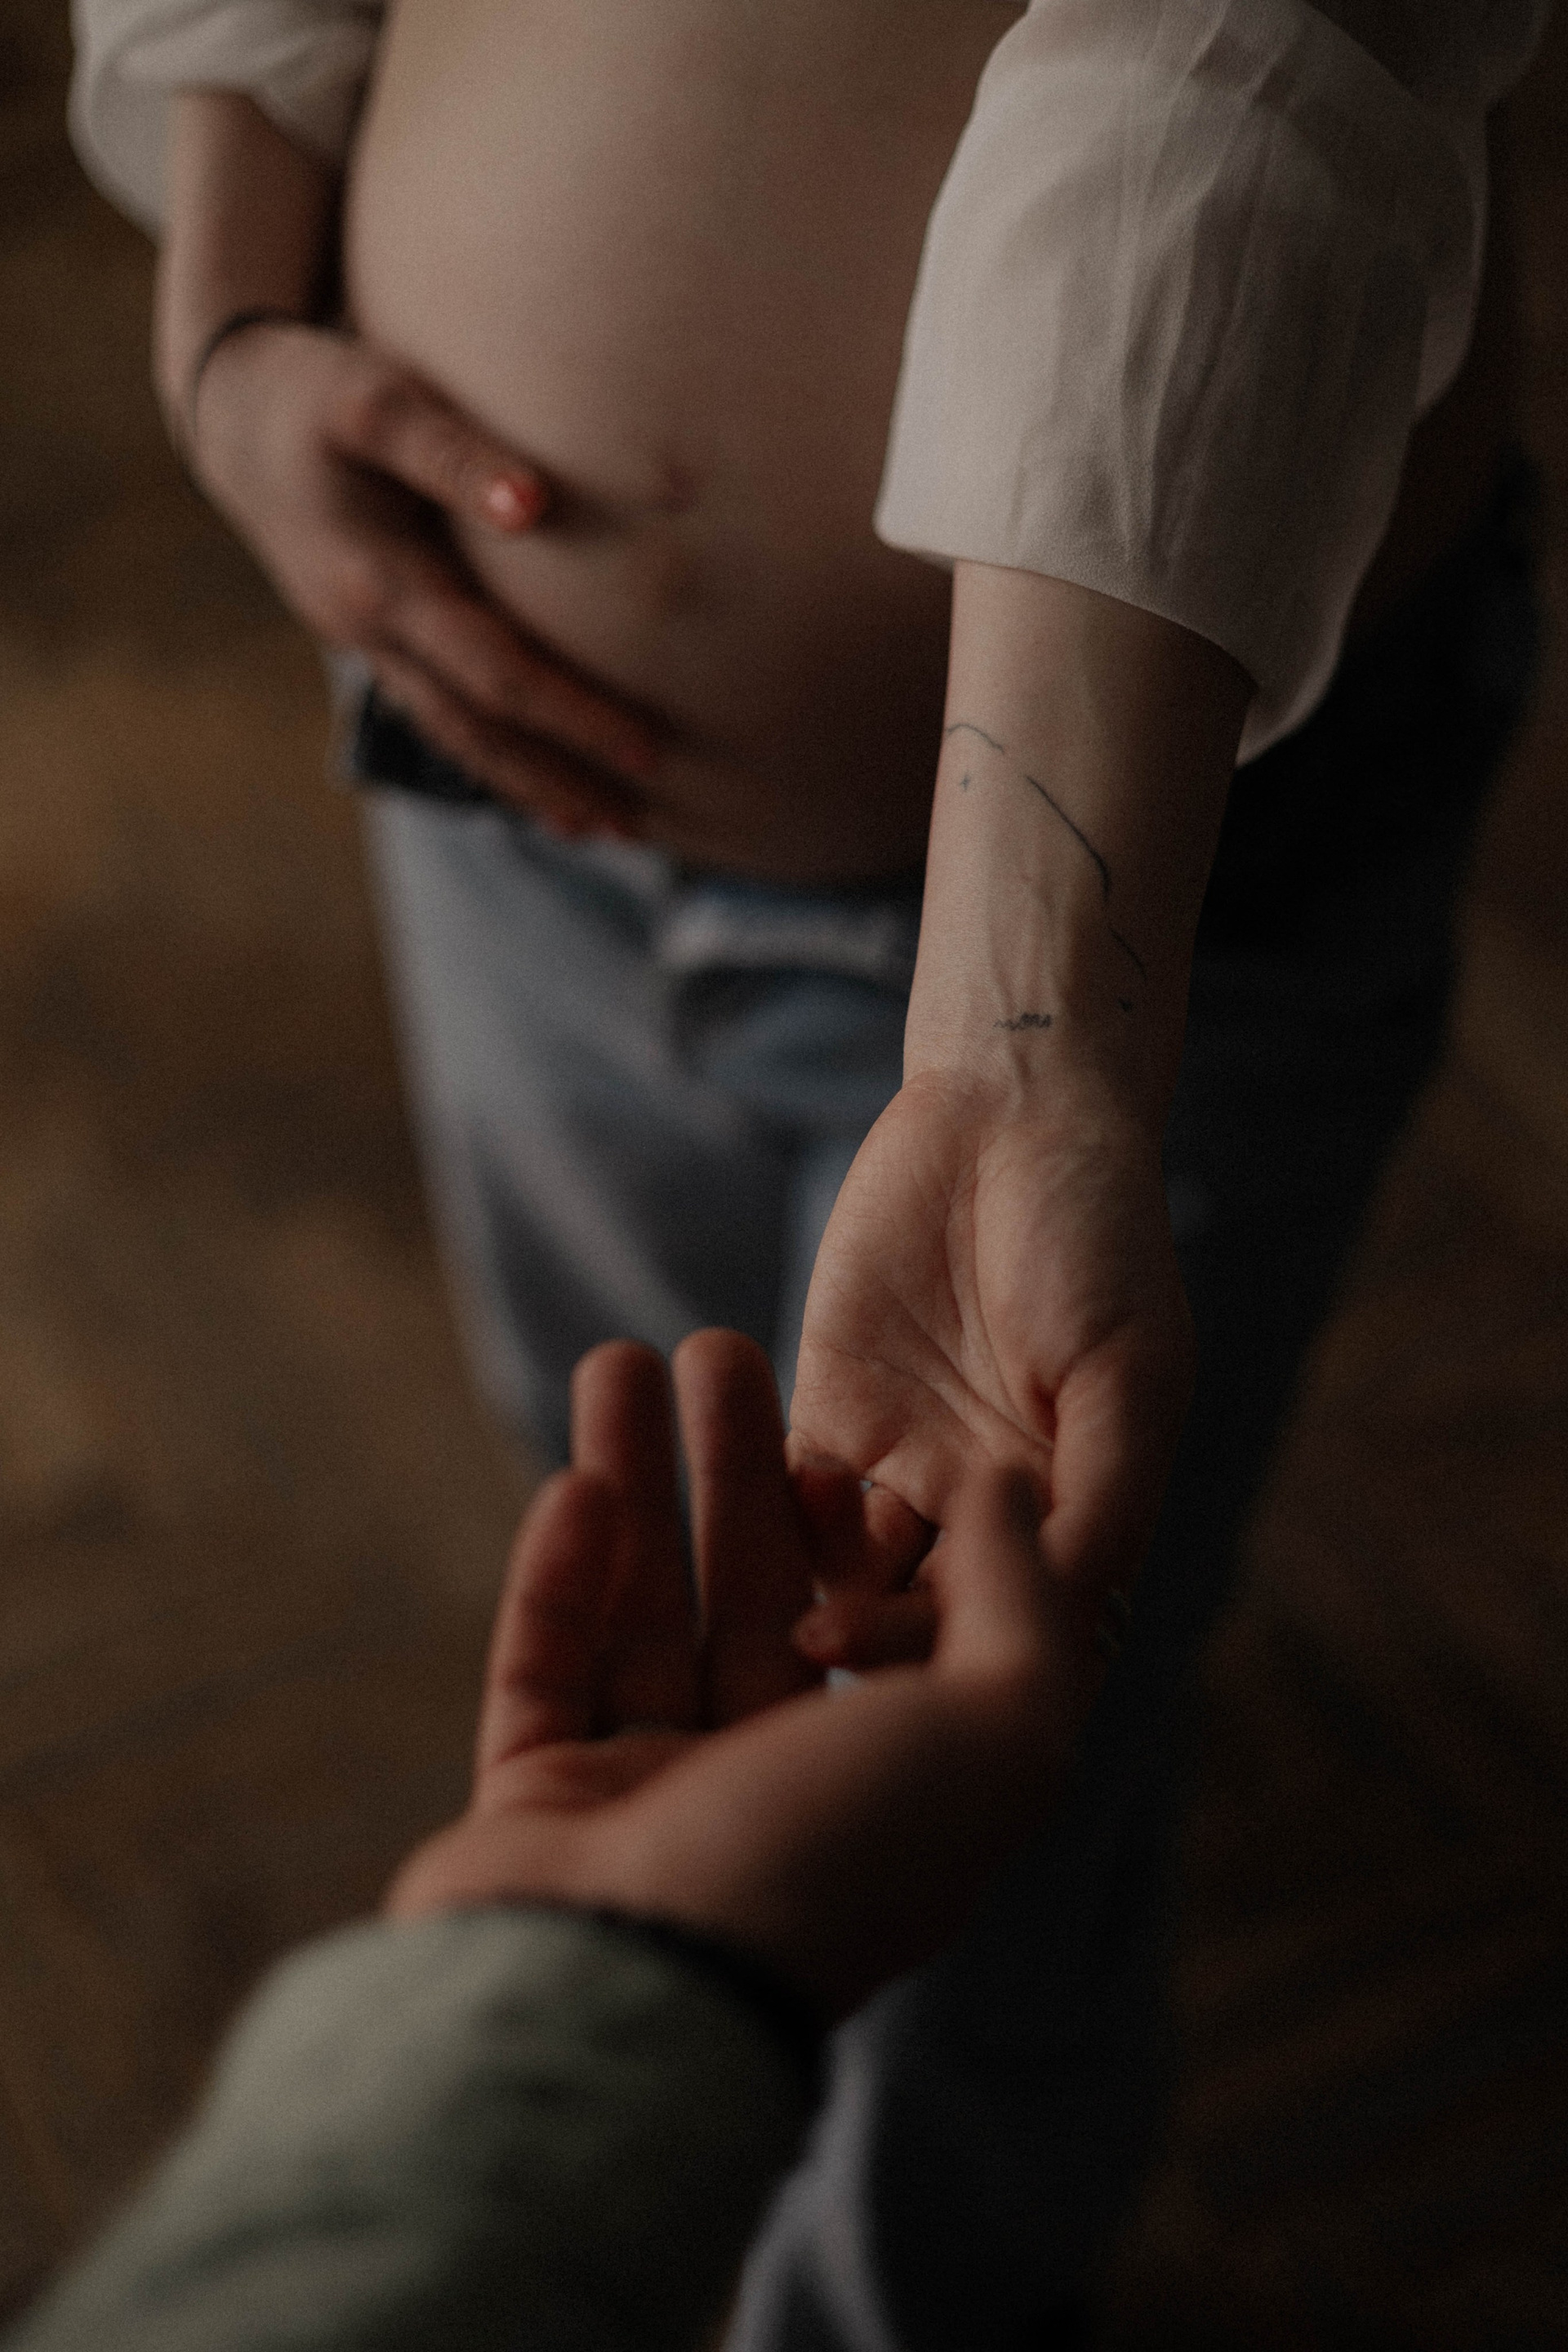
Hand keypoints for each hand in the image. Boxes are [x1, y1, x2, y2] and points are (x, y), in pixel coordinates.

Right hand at [188, 320, 660, 836]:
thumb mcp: (375, 401)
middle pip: (476, 730)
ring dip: (527, 786)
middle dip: (557, 779)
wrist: (230, 418)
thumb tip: (533, 504)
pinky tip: (538, 779)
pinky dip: (492, 754)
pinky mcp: (371, 641)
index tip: (646, 751)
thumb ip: (450, 450)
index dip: (572, 716)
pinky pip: (439, 714)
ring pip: (453, 735)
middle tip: (636, 827)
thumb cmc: (314, 394)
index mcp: (382, 585)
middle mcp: (371, 633)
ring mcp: (366, 646)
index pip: (495, 672)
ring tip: (600, 826)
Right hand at [387, 1329, 1082, 2018]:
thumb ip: (1018, 1603)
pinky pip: (550, 1669)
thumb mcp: (997, 1734)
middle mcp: (771, 1800)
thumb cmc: (828, 1864)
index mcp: (888, 1796)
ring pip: (645, 1613)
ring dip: (637, 1486)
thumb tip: (1012, 1493)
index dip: (861, 1513)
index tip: (840, 1415)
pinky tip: (575, 1483)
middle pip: (756, 1596)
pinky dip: (560, 1579)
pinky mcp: (537, 1807)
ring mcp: (646, 1807)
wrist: (626, 1997)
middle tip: (714, 1343)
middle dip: (738, 1467)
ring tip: (622, 1359)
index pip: (882, 1626)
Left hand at [790, 1061, 1193, 1617]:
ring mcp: (904, 1465)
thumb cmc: (1097, 1240)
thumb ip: (1102, 1503)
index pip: (1030, 1631)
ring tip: (794, 1600)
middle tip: (832, 1646)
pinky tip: (766, 1507)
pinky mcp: (829, 1413)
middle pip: (931, 1618)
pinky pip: (786, 1492)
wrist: (1009, 1114)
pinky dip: (771, 1514)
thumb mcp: (1128, 1376)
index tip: (943, 1670)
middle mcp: (986, 1510)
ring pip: (851, 1572)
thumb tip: (1063, 1628)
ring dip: (821, 1593)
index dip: (988, 1662)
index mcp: (1075, 1517)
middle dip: (886, 1642)